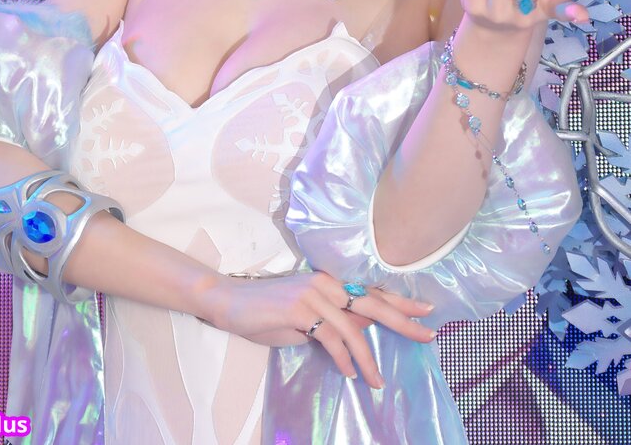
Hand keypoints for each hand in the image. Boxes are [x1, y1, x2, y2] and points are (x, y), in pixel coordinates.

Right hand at [209, 270, 434, 387]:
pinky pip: (331, 338)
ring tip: (378, 381)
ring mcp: (313, 293)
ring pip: (353, 328)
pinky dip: (343, 359)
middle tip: (428, 335)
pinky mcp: (299, 309)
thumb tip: (366, 325)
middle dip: (403, 321)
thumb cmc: (268, 311)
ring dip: (368, 358)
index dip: (400, 301)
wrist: (232, 303)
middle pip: (372, 303)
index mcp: (330, 280)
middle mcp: (326, 281)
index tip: (426, 310)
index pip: (371, 290)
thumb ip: (336, 317)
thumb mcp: (308, 314)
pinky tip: (350, 373)